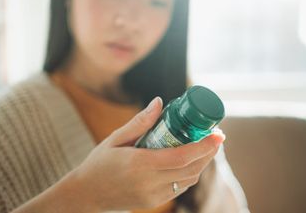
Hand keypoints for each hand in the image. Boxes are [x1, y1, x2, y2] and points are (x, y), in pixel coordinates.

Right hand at [72, 97, 225, 211]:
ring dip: (202, 163)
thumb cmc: (99, 163)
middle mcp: (149, 183)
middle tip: (217, 136)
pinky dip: (189, 173)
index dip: (204, 146)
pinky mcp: (153, 202)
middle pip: (191, 169)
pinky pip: (179, 187)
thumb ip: (139, 122)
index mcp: (140, 164)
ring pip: (188, 180)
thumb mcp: (115, 138)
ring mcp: (153, 196)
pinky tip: (190, 160)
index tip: (218, 134)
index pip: (182, 156)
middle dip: (209, 152)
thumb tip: (159, 102)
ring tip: (207, 146)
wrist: (86, 194)